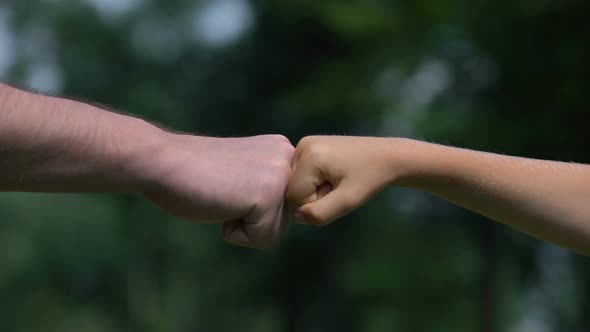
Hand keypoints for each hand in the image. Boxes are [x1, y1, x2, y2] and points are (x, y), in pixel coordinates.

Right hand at [142, 133, 294, 247]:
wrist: (162, 162)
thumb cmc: (193, 175)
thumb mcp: (244, 175)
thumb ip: (267, 187)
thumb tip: (291, 214)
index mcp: (282, 150)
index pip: (286, 206)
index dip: (253, 209)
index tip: (230, 185)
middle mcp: (288, 158)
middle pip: (285, 221)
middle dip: (251, 220)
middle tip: (224, 192)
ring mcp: (280, 175)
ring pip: (275, 232)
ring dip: (243, 226)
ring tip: (223, 196)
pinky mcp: (268, 194)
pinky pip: (262, 238)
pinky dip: (235, 232)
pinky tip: (221, 203)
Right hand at [287, 136, 400, 225]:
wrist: (388, 157)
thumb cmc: (370, 179)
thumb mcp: (347, 202)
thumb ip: (319, 214)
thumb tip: (296, 216)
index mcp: (309, 155)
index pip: (294, 196)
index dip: (314, 204)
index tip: (336, 194)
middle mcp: (302, 145)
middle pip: (293, 188)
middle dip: (314, 195)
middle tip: (338, 187)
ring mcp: (305, 143)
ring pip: (296, 182)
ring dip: (315, 189)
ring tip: (337, 181)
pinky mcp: (309, 145)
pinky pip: (302, 173)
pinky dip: (315, 180)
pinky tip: (333, 175)